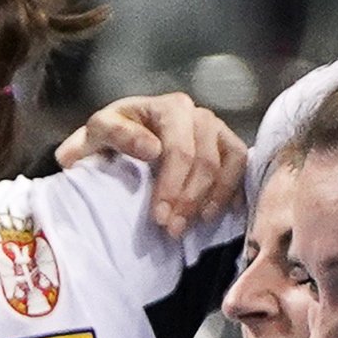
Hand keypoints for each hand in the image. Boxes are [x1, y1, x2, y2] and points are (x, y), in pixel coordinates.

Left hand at [54, 89, 246, 232]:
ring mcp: (215, 128)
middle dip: (189, 199)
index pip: (179, 149)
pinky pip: (240, 164)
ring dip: (213, 198)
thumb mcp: (97, 133)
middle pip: (204, 160)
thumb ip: (114, 133)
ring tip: (194, 224)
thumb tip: (152, 148)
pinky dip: (232, 189)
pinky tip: (215, 213)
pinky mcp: (226, 143)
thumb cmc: (107, 140)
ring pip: (227, 162)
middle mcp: (196, 114)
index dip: (171, 186)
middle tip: (172, 229)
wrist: (116, 142)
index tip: (158, 217)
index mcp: (168, 108)